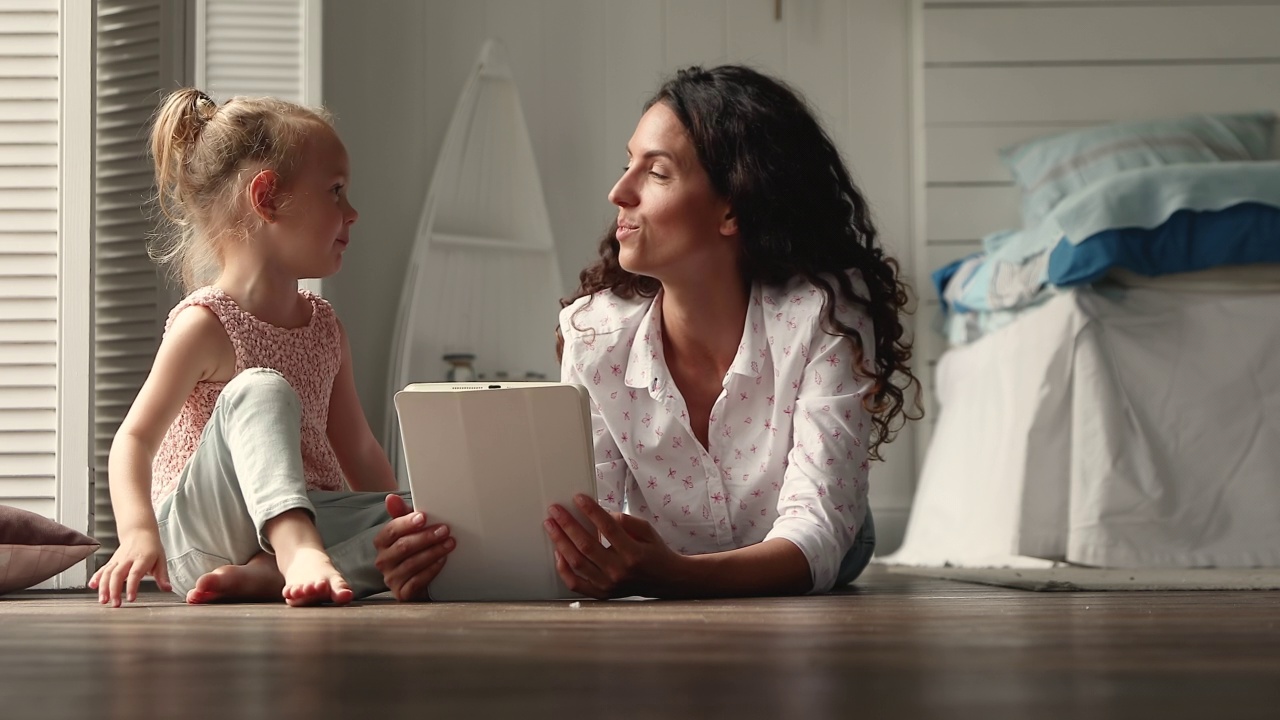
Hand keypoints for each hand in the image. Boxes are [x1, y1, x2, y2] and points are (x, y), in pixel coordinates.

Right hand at [88, 529, 170, 606]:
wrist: (139, 532)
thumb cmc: (151, 547)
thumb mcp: (161, 560)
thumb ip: (163, 576)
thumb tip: (168, 589)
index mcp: (142, 559)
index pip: (135, 574)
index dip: (132, 587)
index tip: (131, 598)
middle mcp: (127, 559)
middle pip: (118, 575)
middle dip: (114, 590)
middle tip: (115, 604)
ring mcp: (118, 560)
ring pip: (107, 573)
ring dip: (103, 587)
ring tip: (103, 600)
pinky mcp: (111, 561)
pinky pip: (102, 569)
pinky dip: (96, 577)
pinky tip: (92, 586)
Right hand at [372, 493, 454, 600]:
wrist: (418, 577)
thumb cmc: (414, 549)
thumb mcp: (409, 529)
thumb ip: (401, 513)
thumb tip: (391, 498)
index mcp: (382, 543)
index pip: (390, 531)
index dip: (407, 523)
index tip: (423, 517)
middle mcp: (384, 561)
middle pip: (403, 547)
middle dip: (426, 537)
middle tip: (444, 530)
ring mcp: (392, 578)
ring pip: (412, 564)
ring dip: (433, 552)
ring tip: (449, 543)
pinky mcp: (402, 593)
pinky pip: (418, 581)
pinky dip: (432, 570)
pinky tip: (442, 561)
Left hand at [543, 494, 684, 599]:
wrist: (665, 580)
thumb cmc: (654, 552)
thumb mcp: (647, 531)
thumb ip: (625, 521)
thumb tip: (601, 514)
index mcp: (634, 553)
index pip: (609, 528)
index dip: (592, 511)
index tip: (578, 498)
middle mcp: (619, 571)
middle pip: (587, 545)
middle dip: (567, 525)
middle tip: (555, 510)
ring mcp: (609, 585)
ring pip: (577, 563)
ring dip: (560, 542)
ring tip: (551, 526)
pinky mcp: (601, 593)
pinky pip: (575, 583)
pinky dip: (563, 568)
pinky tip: (557, 552)